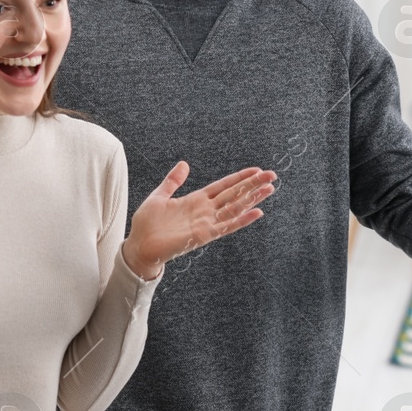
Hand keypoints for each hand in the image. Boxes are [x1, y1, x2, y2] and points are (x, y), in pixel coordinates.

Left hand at [120, 163, 275, 280]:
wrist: (139, 246)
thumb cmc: (147, 224)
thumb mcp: (160, 196)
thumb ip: (173, 181)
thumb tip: (184, 164)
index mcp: (196, 200)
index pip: (223, 186)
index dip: (240, 178)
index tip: (257, 170)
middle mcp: (205, 211)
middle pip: (234, 194)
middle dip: (252, 185)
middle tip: (272, 175)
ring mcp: (206, 223)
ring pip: (234, 208)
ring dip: (252, 199)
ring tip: (269, 189)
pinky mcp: (203, 235)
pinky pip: (226, 226)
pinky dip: (242, 219)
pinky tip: (256, 212)